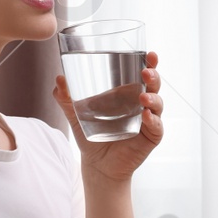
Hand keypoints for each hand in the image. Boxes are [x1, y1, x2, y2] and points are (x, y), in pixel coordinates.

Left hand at [53, 50, 163, 182]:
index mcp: (128, 93)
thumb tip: (59, 79)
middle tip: (145, 71)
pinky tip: (145, 116)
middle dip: (153, 76)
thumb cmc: (91, 135)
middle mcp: (141, 104)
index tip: (150, 53)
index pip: (142, 73)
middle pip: (154, 85)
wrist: (97, 164)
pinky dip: (153, 120)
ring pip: (158, 104)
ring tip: (143, 96)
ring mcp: (148, 120)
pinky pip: (156, 127)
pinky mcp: (150, 137)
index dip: (150, 63)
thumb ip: (66, 98)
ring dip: (153, 98)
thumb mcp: (76, 114)